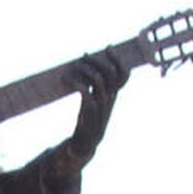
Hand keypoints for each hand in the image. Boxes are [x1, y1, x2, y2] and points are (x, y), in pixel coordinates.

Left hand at [48, 49, 126, 186]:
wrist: (84, 146)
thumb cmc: (87, 122)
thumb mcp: (95, 102)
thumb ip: (96, 87)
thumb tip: (91, 68)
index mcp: (113, 96)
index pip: (124, 75)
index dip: (118, 60)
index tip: (108, 48)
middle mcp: (109, 100)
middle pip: (111, 73)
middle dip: (99, 60)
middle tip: (85, 55)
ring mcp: (100, 107)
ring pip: (99, 81)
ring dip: (86, 69)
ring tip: (75, 65)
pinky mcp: (89, 113)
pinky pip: (86, 93)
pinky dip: (78, 83)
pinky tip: (68, 79)